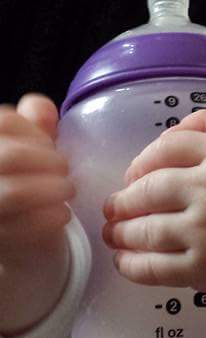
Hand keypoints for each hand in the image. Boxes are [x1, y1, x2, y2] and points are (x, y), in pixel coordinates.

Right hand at [0, 93, 74, 335]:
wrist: (17, 226)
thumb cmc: (25, 175)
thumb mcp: (30, 145)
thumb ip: (36, 124)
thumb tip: (44, 108)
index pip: (4, 122)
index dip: (35, 132)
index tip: (50, 145)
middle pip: (11, 157)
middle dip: (49, 162)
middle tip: (65, 171)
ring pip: (16, 194)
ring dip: (53, 190)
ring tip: (67, 191)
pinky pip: (23, 228)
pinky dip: (49, 219)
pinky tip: (62, 215)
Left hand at [102, 110, 205, 300]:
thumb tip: (169, 133)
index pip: (165, 149)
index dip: (140, 162)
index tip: (132, 176)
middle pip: (147, 190)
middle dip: (122, 200)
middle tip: (112, 208)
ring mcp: (205, 232)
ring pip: (145, 230)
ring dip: (120, 232)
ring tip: (113, 234)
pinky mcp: (204, 269)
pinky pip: (155, 268)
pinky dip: (131, 265)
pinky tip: (123, 261)